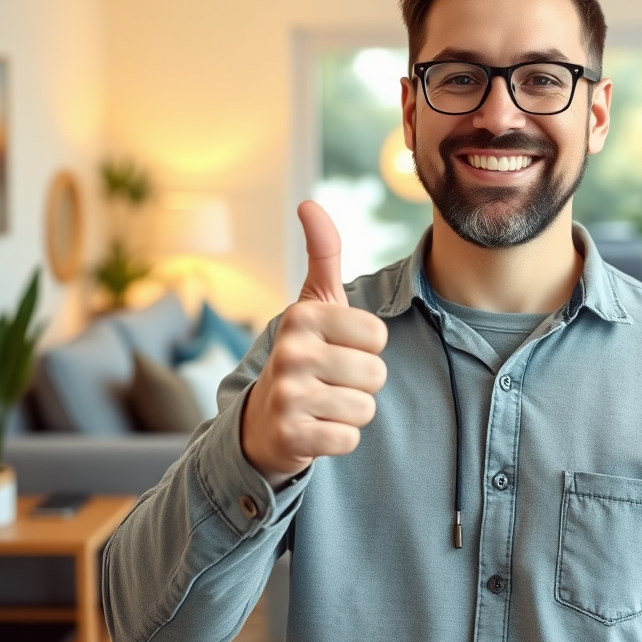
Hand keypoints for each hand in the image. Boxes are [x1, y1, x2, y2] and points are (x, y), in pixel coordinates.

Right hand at [241, 201, 387, 486]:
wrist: (262, 420)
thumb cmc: (303, 354)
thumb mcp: (313, 303)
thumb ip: (322, 254)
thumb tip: (309, 203)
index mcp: (303, 316)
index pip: (378, 336)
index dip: (367, 348)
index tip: (339, 350)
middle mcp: (291, 352)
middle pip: (376, 374)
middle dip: (362, 383)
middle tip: (331, 381)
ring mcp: (288, 396)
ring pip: (366, 408)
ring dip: (352, 411)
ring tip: (324, 403)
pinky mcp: (291, 437)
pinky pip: (349, 438)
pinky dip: (340, 438)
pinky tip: (316, 427)